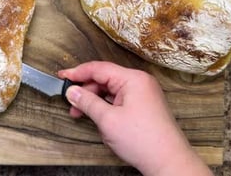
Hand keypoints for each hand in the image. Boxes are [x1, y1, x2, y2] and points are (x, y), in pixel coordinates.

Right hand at [59, 61, 212, 175]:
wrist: (168, 161)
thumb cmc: (144, 140)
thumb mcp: (107, 120)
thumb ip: (87, 102)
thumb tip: (72, 91)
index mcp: (133, 79)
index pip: (99, 68)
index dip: (78, 72)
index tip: (62, 77)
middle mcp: (140, 83)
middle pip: (105, 79)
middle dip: (86, 92)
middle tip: (70, 103)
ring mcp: (143, 95)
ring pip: (111, 92)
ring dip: (95, 102)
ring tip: (82, 115)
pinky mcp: (144, 107)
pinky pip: (120, 101)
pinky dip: (106, 108)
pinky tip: (99, 120)